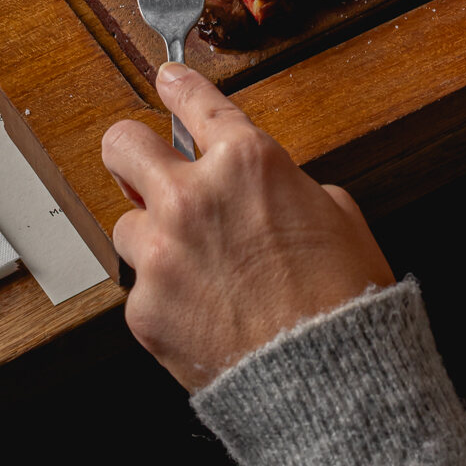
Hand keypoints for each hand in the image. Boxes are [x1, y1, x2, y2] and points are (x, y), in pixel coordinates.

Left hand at [102, 61, 393, 390]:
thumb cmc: (343, 300)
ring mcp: (162, 252)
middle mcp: (192, 196)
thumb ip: (289, 188)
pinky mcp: (145, 307)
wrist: (328, 384)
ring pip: (126, 225)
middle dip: (130, 153)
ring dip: (154, 238)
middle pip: (122, 145)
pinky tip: (201, 314)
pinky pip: (142, 289)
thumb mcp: (337, 215)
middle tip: (143, 168)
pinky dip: (165, 298)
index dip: (176, 85)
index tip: (166, 80)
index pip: (195, 100)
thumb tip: (269, 193)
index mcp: (247, 161)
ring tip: (192, 268)